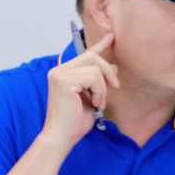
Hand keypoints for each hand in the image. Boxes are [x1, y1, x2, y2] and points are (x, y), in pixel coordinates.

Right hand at [41, 33, 119, 151]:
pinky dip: (100, 91)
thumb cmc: (75, 123)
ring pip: (95, 69)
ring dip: (103, 88)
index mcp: (63, 74)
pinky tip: (96, 103)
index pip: (84, 55)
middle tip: (115, 87)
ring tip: (99, 104)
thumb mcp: (93, 99)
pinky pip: (93, 77)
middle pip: (92, 56)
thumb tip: (114, 68)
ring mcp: (60, 74)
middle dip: (108, 71)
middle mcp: (59, 71)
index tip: (112, 36)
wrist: (62, 137)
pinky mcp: (64, 80)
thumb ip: (100, 83)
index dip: (100, 45)